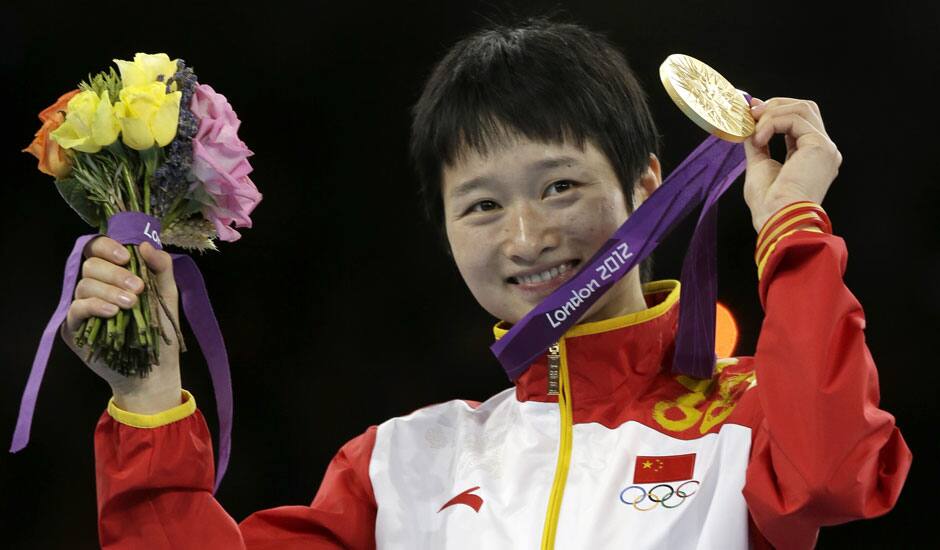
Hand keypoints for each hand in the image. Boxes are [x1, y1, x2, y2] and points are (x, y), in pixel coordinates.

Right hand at [61, 237, 182, 411]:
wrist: (153, 370)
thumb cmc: (160, 331)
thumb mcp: (166, 294)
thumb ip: (161, 267)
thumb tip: (144, 244)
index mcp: (114, 275)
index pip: (98, 249)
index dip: (108, 247)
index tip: (127, 257)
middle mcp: (95, 288)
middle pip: (91, 265)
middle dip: (116, 274)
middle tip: (138, 289)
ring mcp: (81, 307)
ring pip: (84, 285)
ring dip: (110, 291)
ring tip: (131, 305)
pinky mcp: (74, 328)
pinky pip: (77, 308)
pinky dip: (96, 306)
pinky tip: (113, 312)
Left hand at [743, 97, 842, 231]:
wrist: (777, 219)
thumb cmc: (769, 204)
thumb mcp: (759, 165)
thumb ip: (758, 143)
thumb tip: (749, 123)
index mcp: (811, 156)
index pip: (798, 121)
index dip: (775, 111)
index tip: (752, 109)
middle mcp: (823, 150)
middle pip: (805, 109)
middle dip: (775, 105)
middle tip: (751, 113)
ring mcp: (825, 148)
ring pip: (802, 109)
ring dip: (772, 114)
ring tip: (754, 132)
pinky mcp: (820, 146)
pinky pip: (796, 118)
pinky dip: (772, 123)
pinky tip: (760, 139)